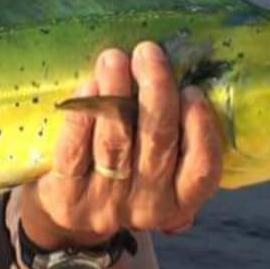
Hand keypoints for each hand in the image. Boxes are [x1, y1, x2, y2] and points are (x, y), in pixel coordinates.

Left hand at [21, 41, 221, 246]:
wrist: (68, 216)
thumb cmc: (123, 175)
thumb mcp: (158, 172)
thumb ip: (175, 137)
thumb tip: (184, 73)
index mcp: (180, 200)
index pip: (202, 168)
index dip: (201, 128)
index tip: (192, 90)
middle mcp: (147, 206)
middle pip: (158, 143)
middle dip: (156, 91)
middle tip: (148, 52)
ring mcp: (105, 203)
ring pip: (116, 142)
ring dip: (116, 94)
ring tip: (114, 58)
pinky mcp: (67, 196)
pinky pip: (75, 151)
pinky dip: (82, 117)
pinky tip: (88, 87)